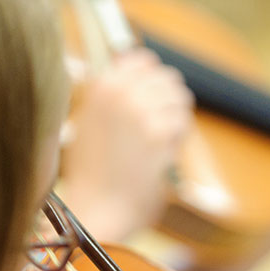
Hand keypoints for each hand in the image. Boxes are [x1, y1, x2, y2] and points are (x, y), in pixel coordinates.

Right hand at [57, 49, 193, 240]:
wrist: (96, 209)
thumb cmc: (91, 174)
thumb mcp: (88, 124)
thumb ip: (109, 97)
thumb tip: (134, 71)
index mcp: (99, 86)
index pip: (143, 61)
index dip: (153, 80)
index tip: (155, 98)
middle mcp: (119, 91)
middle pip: (166, 77)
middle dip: (168, 100)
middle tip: (162, 124)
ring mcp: (140, 110)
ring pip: (179, 98)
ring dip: (175, 119)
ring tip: (159, 141)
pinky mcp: (158, 133)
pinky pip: (182, 123)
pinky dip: (177, 139)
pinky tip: (160, 156)